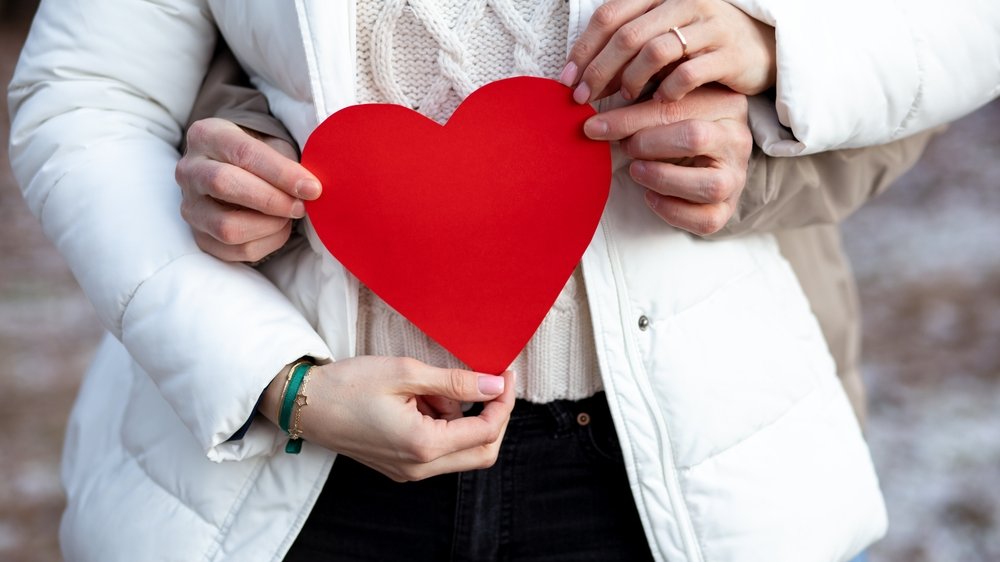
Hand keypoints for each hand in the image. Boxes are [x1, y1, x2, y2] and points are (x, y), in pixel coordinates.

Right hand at [176, 118, 321, 261]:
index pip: (243, 153)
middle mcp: (190, 170)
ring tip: (288, 216)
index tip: (312, 188)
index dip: (281, 173)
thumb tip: (309, 189)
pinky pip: (234, 251)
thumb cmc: (261, 158)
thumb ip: (290, 163)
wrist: (236, 172)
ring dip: (269, 226)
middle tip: (302, 206)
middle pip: (224, 185)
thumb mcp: (274, 146)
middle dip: (272, 200)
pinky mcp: (199, 237)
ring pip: (226, 227)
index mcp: (207, 136)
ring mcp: (190, 207)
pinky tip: (278, 229)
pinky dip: (266, 244)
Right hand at [260, 357, 515, 481]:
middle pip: (483, 451)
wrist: (304, 405)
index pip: (487, 431)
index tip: (504, 374)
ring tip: (426, 387)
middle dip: (493, 416)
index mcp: (423, 445)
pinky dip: (442, 424)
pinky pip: (439, 449)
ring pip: (461, 450)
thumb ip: (454, 382)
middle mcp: (419, 467)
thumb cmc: (348, 385)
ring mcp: (410, 471)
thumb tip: (493, 385)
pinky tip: (418, 399)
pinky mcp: (401, 466)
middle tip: (488, 382)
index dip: (503, 401)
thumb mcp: (405, 373)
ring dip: (459, 417)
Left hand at [561, 0, 775, 102]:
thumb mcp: (660, 35)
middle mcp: (684, 3)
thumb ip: (627, 45)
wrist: (758, 47)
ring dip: (632, 80)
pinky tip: (659, 103)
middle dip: (600, 70)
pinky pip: (689, 73)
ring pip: (656, 51)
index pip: (610, 15)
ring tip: (624, 100)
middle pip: (627, 35)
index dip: (584, 48)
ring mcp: (709, 25)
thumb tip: (581, 76)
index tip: (567, 79)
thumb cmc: (697, 46)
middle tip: (584, 98)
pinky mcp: (729, 53)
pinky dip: (667, 91)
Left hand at [584, 85, 751, 234]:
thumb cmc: (676, 127)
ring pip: (708, 184)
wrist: (704, 159)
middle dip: (648, 144)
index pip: (674, 106)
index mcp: (724, 102)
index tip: (593, 127)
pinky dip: (673, 210)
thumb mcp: (662, 108)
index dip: (628, 118)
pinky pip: (706, 218)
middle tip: (625, 148)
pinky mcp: (729, 209)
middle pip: (694, 138)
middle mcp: (738, 138)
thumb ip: (636, 110)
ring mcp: (737, 176)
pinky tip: (651, 197)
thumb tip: (593, 125)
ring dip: (662, 178)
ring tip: (637, 171)